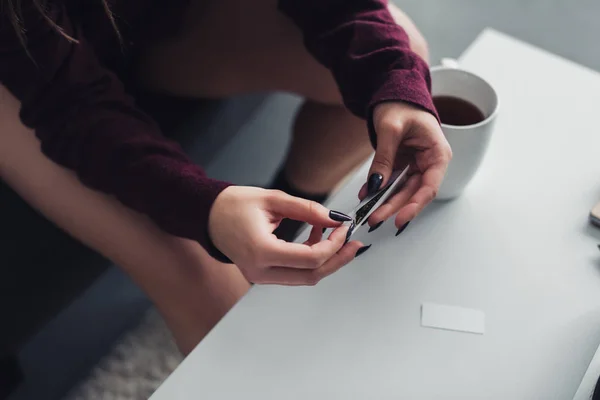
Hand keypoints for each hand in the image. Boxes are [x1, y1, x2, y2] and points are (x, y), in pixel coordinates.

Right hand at [208, 186, 362, 284]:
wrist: (208, 216)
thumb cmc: (233, 205)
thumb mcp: (273, 199)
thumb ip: (308, 210)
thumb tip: (335, 218)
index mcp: (262, 252)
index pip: (311, 258)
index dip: (334, 244)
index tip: (343, 227)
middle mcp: (260, 271)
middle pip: (312, 275)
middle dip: (337, 259)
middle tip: (354, 243)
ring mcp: (260, 277)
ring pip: (305, 278)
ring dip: (326, 260)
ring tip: (337, 237)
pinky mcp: (262, 275)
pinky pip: (294, 274)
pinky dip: (311, 260)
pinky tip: (317, 238)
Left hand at [360, 102, 451, 227]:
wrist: (395, 94)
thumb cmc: (401, 105)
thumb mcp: (390, 129)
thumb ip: (384, 158)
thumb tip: (376, 185)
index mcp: (437, 153)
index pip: (429, 186)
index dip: (415, 205)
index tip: (400, 218)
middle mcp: (429, 163)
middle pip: (413, 193)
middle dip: (394, 207)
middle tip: (375, 218)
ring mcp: (415, 166)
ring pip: (401, 191)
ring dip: (385, 203)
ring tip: (369, 213)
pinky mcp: (403, 166)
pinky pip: (391, 182)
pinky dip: (379, 190)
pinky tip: (366, 196)